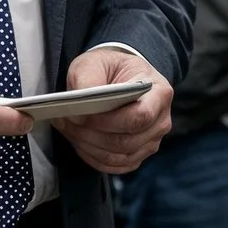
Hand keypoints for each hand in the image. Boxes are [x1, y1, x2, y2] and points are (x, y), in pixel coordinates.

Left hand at [53, 46, 171, 174]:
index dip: (109, 121)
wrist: (120, 78)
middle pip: (127, 140)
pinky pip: (115, 165)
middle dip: (92, 134)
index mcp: (159, 92)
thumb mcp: (95, 62)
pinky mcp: (138, 155)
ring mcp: (151, 141)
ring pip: (118, 155)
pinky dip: (93, 156)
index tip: (82, 115)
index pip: (140, 116)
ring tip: (68, 129)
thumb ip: (87, 79)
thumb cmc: (110, 68)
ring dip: (88, 145)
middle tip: (66, 121)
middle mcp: (161, 120)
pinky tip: (78, 141)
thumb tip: (80, 111)